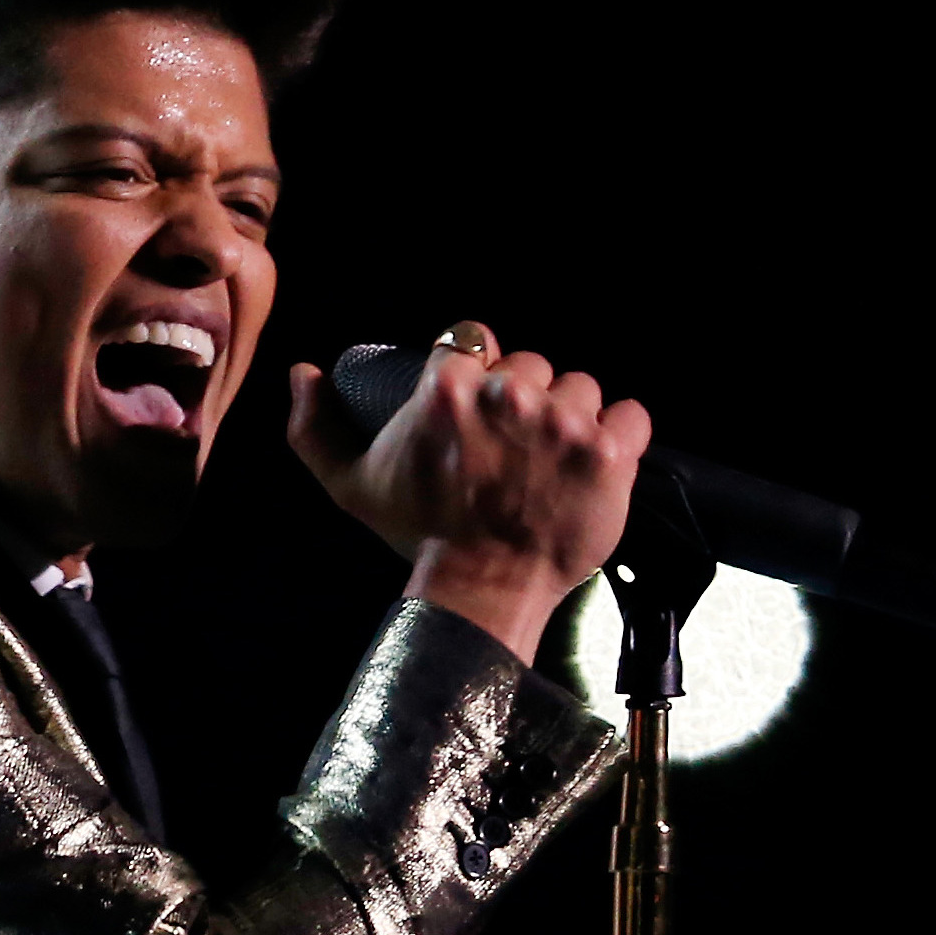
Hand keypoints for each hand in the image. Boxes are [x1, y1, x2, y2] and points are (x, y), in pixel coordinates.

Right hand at [285, 324, 650, 666]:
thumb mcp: (352, 485)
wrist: (484, 592)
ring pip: (583, 388)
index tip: (482, 411)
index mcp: (448, 386)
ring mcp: (562, 422)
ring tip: (556, 462)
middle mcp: (508, 394)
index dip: (481, 372)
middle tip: (519, 448)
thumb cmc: (421, 536)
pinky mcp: (608, 453)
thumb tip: (304, 372)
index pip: (478, 342)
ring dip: (574, 418)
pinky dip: (622, 436)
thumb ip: (315, 428)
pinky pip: (631, 416)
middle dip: (528, 400)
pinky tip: (598, 464)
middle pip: (534, 365)